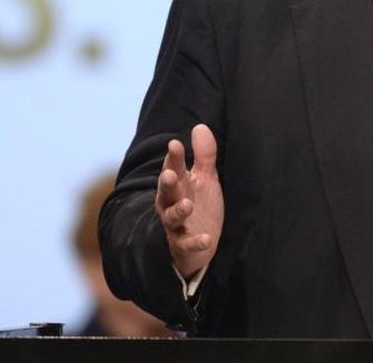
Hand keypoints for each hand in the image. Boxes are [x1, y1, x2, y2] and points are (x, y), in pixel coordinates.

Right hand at [155, 123, 223, 279]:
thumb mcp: (205, 179)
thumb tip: (200, 126)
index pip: (174, 168)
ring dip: (178, 211)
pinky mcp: (182, 246)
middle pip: (166, 192)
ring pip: (171, 218)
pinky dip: (195, 242)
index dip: (174, 157)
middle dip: (167, 182)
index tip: (175, 144)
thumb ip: (204, 155)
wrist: (197, 245)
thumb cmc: (199, 206)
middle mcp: (171, 204)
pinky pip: (186, 245)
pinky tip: (206, 239)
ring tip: (187, 204)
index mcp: (177, 185)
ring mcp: (175, 226)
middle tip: (170, 173)